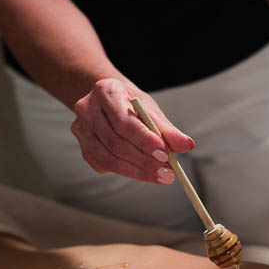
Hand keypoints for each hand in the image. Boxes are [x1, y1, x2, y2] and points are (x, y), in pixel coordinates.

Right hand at [71, 78, 194, 183]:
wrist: (108, 101)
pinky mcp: (83, 147)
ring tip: (160, 176)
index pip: (124, 122)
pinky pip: (104, 165)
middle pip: (116, 143)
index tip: (165, 155)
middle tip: (168, 173)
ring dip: (137, 171)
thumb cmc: (132, 105)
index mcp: (106, 91)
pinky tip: (143, 173)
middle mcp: (87, 109)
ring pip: (109, 158)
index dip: (145, 141)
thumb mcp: (150, 109)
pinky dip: (126, 172)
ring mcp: (81, 129)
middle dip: (144, 161)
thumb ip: (167, 129)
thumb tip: (187, 145)